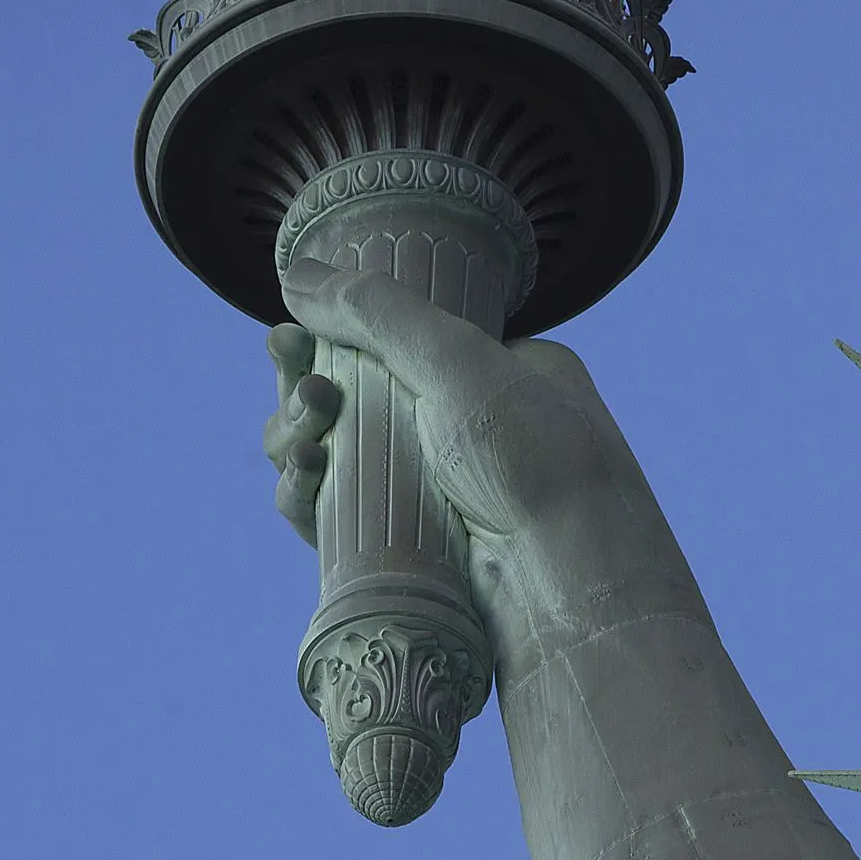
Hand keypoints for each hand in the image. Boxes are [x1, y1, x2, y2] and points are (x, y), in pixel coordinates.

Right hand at [257, 264, 694, 665]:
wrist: (571, 585)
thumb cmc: (538, 462)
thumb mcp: (460, 362)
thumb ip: (376, 312)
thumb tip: (293, 274)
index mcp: (504, 372)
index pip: (400, 343)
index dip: (336, 338)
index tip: (289, 336)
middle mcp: (470, 431)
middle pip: (356, 399)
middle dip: (309, 391)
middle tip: (298, 381)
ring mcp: (437, 496)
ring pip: (339, 460)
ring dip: (299, 438)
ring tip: (303, 435)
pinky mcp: (409, 554)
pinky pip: (339, 519)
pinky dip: (307, 496)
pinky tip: (299, 479)